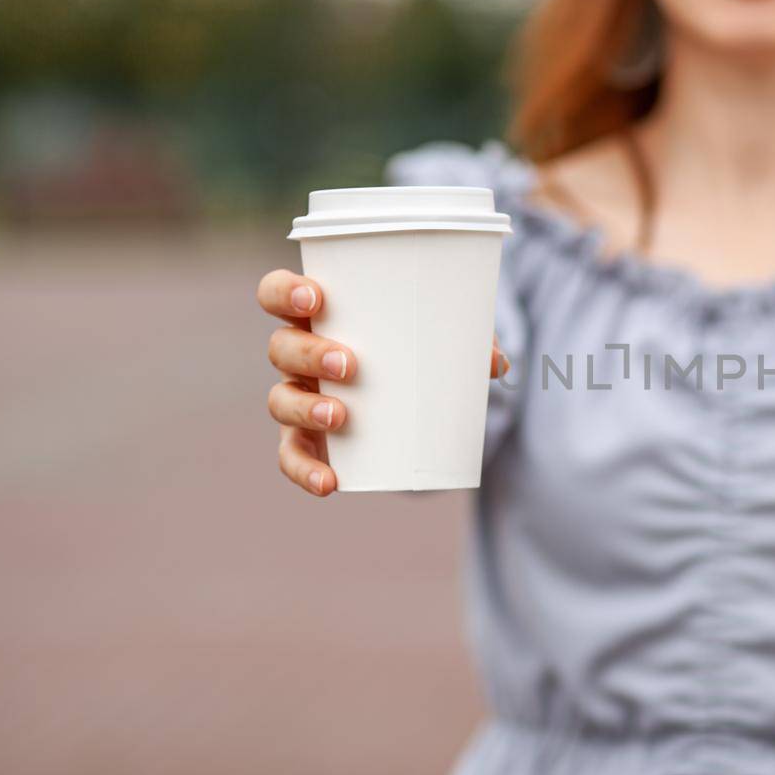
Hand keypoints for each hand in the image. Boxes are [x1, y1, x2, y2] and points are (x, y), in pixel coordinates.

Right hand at [256, 269, 508, 496]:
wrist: (408, 393)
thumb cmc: (415, 347)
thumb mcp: (441, 336)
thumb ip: (468, 340)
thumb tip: (498, 362)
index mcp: (319, 315)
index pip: (277, 292)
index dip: (284, 292)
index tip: (316, 298)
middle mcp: (298, 354)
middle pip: (280, 347)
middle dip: (309, 353)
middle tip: (350, 364)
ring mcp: (299, 396)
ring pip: (280, 400)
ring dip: (305, 408)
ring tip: (341, 417)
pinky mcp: (307, 439)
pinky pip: (293, 456)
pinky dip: (306, 470)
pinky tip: (330, 482)